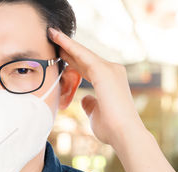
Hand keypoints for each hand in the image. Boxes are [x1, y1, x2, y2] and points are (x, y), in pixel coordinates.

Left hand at [48, 28, 146, 146]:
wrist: (125, 133)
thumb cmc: (112, 128)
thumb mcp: (96, 114)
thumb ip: (91, 104)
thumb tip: (85, 99)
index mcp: (111, 81)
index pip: (89, 68)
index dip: (74, 61)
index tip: (60, 55)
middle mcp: (113, 71)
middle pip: (86, 58)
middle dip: (69, 50)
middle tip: (53, 37)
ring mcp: (110, 69)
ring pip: (84, 53)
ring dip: (67, 43)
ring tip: (52, 32)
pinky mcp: (104, 70)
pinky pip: (82, 54)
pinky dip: (69, 45)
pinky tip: (57, 38)